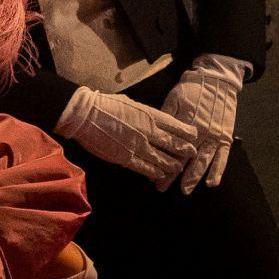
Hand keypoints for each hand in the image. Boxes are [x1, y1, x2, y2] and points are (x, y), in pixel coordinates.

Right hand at [59, 86, 191, 190]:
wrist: (84, 114)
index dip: (187, 132)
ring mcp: (138, 146)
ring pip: (162, 159)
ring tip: (177, 168)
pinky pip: (145, 168)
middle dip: (184, 150)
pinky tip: (159, 174)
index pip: (176, 126)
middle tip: (191, 154)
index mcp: (150, 115)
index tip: (194, 136)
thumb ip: (144, 113)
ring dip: (172, 164)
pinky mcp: (125, 158)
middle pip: (173, 144)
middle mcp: (148, 131)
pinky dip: (154, 172)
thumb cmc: (104, 104)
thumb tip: (152, 118)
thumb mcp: (131, 103)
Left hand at [156, 55, 247, 194]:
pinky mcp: (226, 136)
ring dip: (195, 176)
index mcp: (187, 124)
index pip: (173, 148)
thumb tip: (154, 133)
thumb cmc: (192, 88)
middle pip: (187, 158)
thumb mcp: (174, 99)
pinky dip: (218, 170)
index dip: (163, 162)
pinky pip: (223, 156)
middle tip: (163, 188)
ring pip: (204, 160)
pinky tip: (212, 183)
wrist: (217, 79)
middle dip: (174, 174)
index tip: (154, 175)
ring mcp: (215, 135)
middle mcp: (202, 132)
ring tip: (186, 190)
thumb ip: (166, 118)